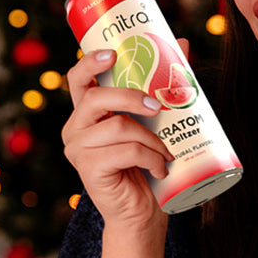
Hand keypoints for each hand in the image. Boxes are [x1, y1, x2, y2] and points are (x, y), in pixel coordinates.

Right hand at [61, 47, 171, 231]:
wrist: (142, 213)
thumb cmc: (147, 166)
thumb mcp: (156, 122)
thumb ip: (163, 85)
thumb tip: (182, 43)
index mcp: (86, 113)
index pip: (77, 80)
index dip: (90, 62)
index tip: (113, 53)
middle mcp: (74, 129)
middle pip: (96, 98)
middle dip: (130, 96)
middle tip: (158, 106)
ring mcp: (77, 150)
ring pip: (118, 126)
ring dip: (150, 137)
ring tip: (165, 151)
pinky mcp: (88, 170)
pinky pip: (124, 151)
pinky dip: (149, 157)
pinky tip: (159, 168)